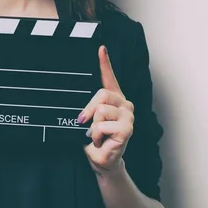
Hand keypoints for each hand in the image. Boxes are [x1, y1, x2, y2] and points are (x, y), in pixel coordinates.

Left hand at [78, 45, 133, 175]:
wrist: (100, 160)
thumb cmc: (93, 139)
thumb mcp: (86, 120)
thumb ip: (86, 109)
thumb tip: (80, 107)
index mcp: (113, 98)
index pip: (108, 77)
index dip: (104, 62)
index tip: (100, 48)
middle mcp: (124, 104)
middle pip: (102, 94)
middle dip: (88, 109)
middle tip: (84, 123)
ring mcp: (128, 116)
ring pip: (101, 110)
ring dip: (92, 127)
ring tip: (96, 135)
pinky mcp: (127, 129)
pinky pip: (102, 126)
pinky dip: (96, 136)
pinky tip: (101, 141)